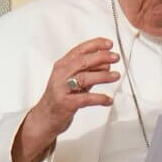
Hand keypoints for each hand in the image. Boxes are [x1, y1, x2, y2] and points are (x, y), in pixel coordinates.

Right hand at [12, 37, 120, 161]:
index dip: (95, 45)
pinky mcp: (66, 103)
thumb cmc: (62, 96)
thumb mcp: (75, 80)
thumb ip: (89, 71)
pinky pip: (85, 99)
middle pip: (82, 61)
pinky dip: (99, 98)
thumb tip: (108, 63)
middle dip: (101, 57)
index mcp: (63, 65)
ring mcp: (62, 88)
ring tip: (116, 76)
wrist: (45, 117)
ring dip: (102, 76)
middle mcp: (61, 74)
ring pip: (84, 78)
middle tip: (115, 57)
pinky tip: (108, 100)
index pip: (80, 50)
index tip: (109, 44)